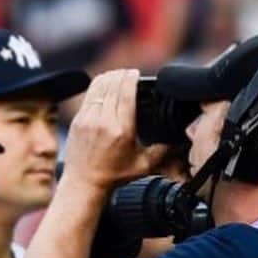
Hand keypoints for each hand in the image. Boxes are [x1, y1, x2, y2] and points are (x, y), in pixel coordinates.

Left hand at [63, 69, 168, 190]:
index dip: (132, 78)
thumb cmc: (113, 176)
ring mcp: (87, 120)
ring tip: (118, 75)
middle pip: (113, 85)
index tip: (137, 73)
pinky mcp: (77, 121)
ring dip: (109, 77)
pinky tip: (104, 84)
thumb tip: (180, 140)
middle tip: (129, 73)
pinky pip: (88, 95)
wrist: (83, 184)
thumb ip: (163, 151)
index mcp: (121, 130)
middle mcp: (103, 122)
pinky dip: (97, 86)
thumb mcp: (144, 165)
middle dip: (122, 75)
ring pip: (99, 87)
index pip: (126, 93)